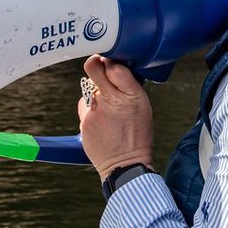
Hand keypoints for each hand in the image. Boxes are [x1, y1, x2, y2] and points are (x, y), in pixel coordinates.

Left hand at [77, 55, 153, 180]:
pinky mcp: (84, 121)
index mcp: (132, 94)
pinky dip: (90, 111)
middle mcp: (112, 99)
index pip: (115, 66)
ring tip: (106, 110)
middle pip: (93, 68)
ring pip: (88, 89)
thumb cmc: (137, 135)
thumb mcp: (142, 106)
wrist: (125, 164)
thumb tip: (112, 68)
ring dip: (94, 94)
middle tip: (98, 68)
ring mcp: (95, 110)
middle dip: (94, 64)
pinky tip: (101, 123)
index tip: (110, 64)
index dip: (110, 62)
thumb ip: (127, 86)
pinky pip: (84, 106)